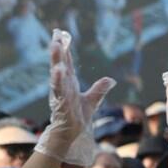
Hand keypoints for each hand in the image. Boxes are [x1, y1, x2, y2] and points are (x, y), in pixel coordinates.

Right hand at [35, 30, 115, 165]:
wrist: (72, 133)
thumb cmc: (78, 116)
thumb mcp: (92, 101)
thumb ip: (99, 89)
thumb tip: (111, 80)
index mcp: (69, 83)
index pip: (66, 62)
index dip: (64, 48)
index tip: (59, 33)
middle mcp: (63, 85)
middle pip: (60, 64)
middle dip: (58, 50)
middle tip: (56, 36)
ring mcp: (61, 93)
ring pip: (58, 74)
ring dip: (56, 60)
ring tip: (55, 46)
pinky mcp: (60, 102)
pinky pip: (58, 90)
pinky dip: (58, 80)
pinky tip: (58, 71)